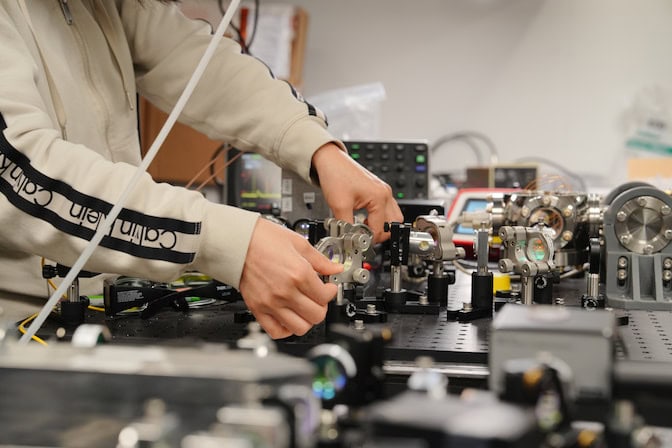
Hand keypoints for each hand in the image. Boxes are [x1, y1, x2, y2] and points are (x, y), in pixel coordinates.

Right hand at [239, 217, 343, 338]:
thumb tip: (334, 268)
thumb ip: (319, 259)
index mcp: (298, 273)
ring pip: (300, 328)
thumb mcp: (298, 242)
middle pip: (316, 315)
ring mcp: (271, 303)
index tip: (328, 287)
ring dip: (307, 320)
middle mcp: (286, 291)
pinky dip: (286, 330)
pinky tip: (289, 318)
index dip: (331, 291)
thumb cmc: (262, 238)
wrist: (236, 241)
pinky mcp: (258, 309)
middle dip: (322, 306)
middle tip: (318, 298)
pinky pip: (276, 331)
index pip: (326, 296)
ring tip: (305, 309)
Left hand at [312, 143, 403, 241]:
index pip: (380, 228)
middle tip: (365, 237)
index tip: (358, 243)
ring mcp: (383, 190)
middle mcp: (385, 193)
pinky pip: (386, 208)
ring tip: (365, 228)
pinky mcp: (378, 189)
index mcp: (379, 197)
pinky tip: (365, 218)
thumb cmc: (336, 175)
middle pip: (394, 224)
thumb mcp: (339, 206)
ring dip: (381, 225)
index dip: (369, 239)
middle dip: (381, 234)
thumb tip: (350, 240)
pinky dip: (379, 217)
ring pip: (392, 216)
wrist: (330, 160)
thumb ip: (347, 226)